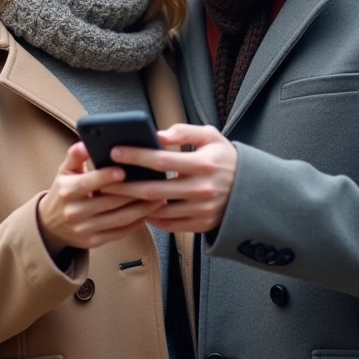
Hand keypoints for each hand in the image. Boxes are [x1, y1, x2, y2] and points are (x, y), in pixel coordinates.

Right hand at [37, 143, 163, 255]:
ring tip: (160, 198)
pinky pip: (119, 233)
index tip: (123, 170)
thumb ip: (76, 156)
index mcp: (67, 190)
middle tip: (155, 183)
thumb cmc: (63, 191)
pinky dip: (136, 223)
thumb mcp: (64, 171)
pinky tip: (149, 213)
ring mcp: (84, 229)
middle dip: (134, 192)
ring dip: (142, 209)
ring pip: (118, 219)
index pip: (88, 183)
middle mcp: (74, 212)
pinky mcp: (93, 242)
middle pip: (109, 202)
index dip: (105, 177)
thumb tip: (86, 142)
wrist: (50, 225)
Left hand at [103, 124, 237, 232]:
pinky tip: (139, 208)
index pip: (162, 160)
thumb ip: (185, 132)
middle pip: (154, 190)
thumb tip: (159, 134)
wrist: (254, 190)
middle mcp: (202, 189)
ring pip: (159, 211)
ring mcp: (202, 210)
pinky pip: (170, 225)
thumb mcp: (212, 137)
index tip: (115, 152)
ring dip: (135, 204)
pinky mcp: (201, 224)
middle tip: (105, 180)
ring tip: (116, 196)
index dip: (137, 156)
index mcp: (204, 164)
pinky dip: (152, 218)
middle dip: (126, 185)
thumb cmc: (226, 160)